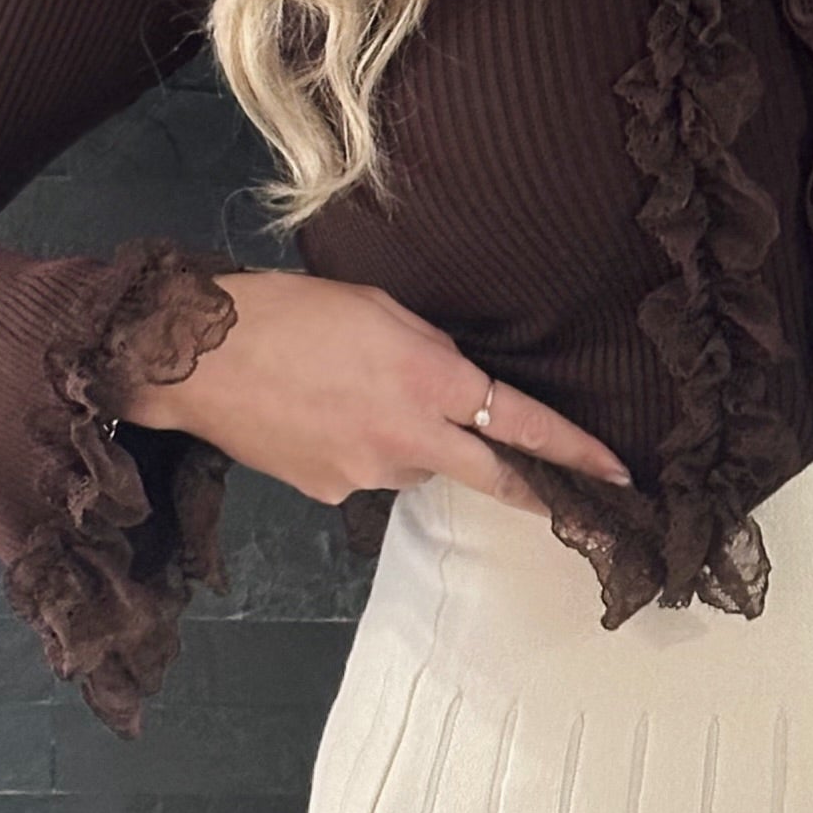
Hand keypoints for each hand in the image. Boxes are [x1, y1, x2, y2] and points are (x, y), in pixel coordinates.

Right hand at [114, 270, 633, 514]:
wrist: (196, 358)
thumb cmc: (289, 312)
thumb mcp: (379, 309)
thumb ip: (432, 350)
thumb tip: (459, 385)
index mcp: (429, 381)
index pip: (521, 424)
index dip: (573, 451)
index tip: (616, 474)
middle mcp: (408, 439)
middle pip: (492, 477)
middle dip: (538, 492)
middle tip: (574, 503)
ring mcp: (368, 474)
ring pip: (417, 465)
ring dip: (411, 440)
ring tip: (354, 395)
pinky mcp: (331, 493)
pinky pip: (369, 473)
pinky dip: (362, 449)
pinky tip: (321, 416)